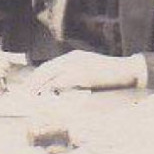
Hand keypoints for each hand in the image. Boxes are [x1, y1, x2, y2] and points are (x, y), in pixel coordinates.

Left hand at [29, 50, 143, 92]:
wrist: (127, 71)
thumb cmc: (109, 75)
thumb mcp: (89, 74)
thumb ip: (74, 79)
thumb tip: (59, 88)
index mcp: (73, 57)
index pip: (50, 66)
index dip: (38, 77)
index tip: (29, 87)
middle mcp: (73, 58)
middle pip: (47, 68)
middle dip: (34, 81)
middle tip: (25, 93)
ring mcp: (78, 64)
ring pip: (52, 73)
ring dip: (41, 85)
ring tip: (32, 96)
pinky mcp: (84, 73)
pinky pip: (64, 80)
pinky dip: (53, 88)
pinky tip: (47, 95)